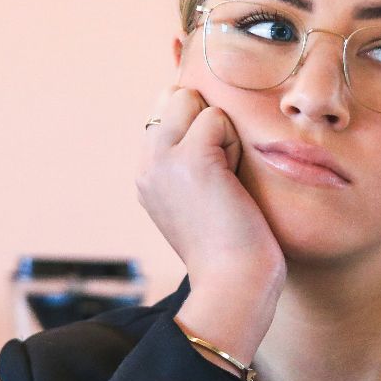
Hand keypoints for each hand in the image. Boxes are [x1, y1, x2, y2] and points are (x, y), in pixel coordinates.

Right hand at [136, 86, 284, 358]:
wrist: (233, 284)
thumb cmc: (232, 248)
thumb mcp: (199, 198)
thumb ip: (191, 160)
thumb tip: (210, 118)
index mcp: (146, 174)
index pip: (165, 110)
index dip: (198, 125)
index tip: (214, 171)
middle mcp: (146, 164)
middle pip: (174, 96)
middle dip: (207, 121)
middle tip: (222, 173)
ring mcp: (162, 159)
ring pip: (193, 100)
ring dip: (223, 133)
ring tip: (227, 179)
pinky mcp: (189, 158)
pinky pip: (217, 118)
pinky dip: (234, 143)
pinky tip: (232, 182)